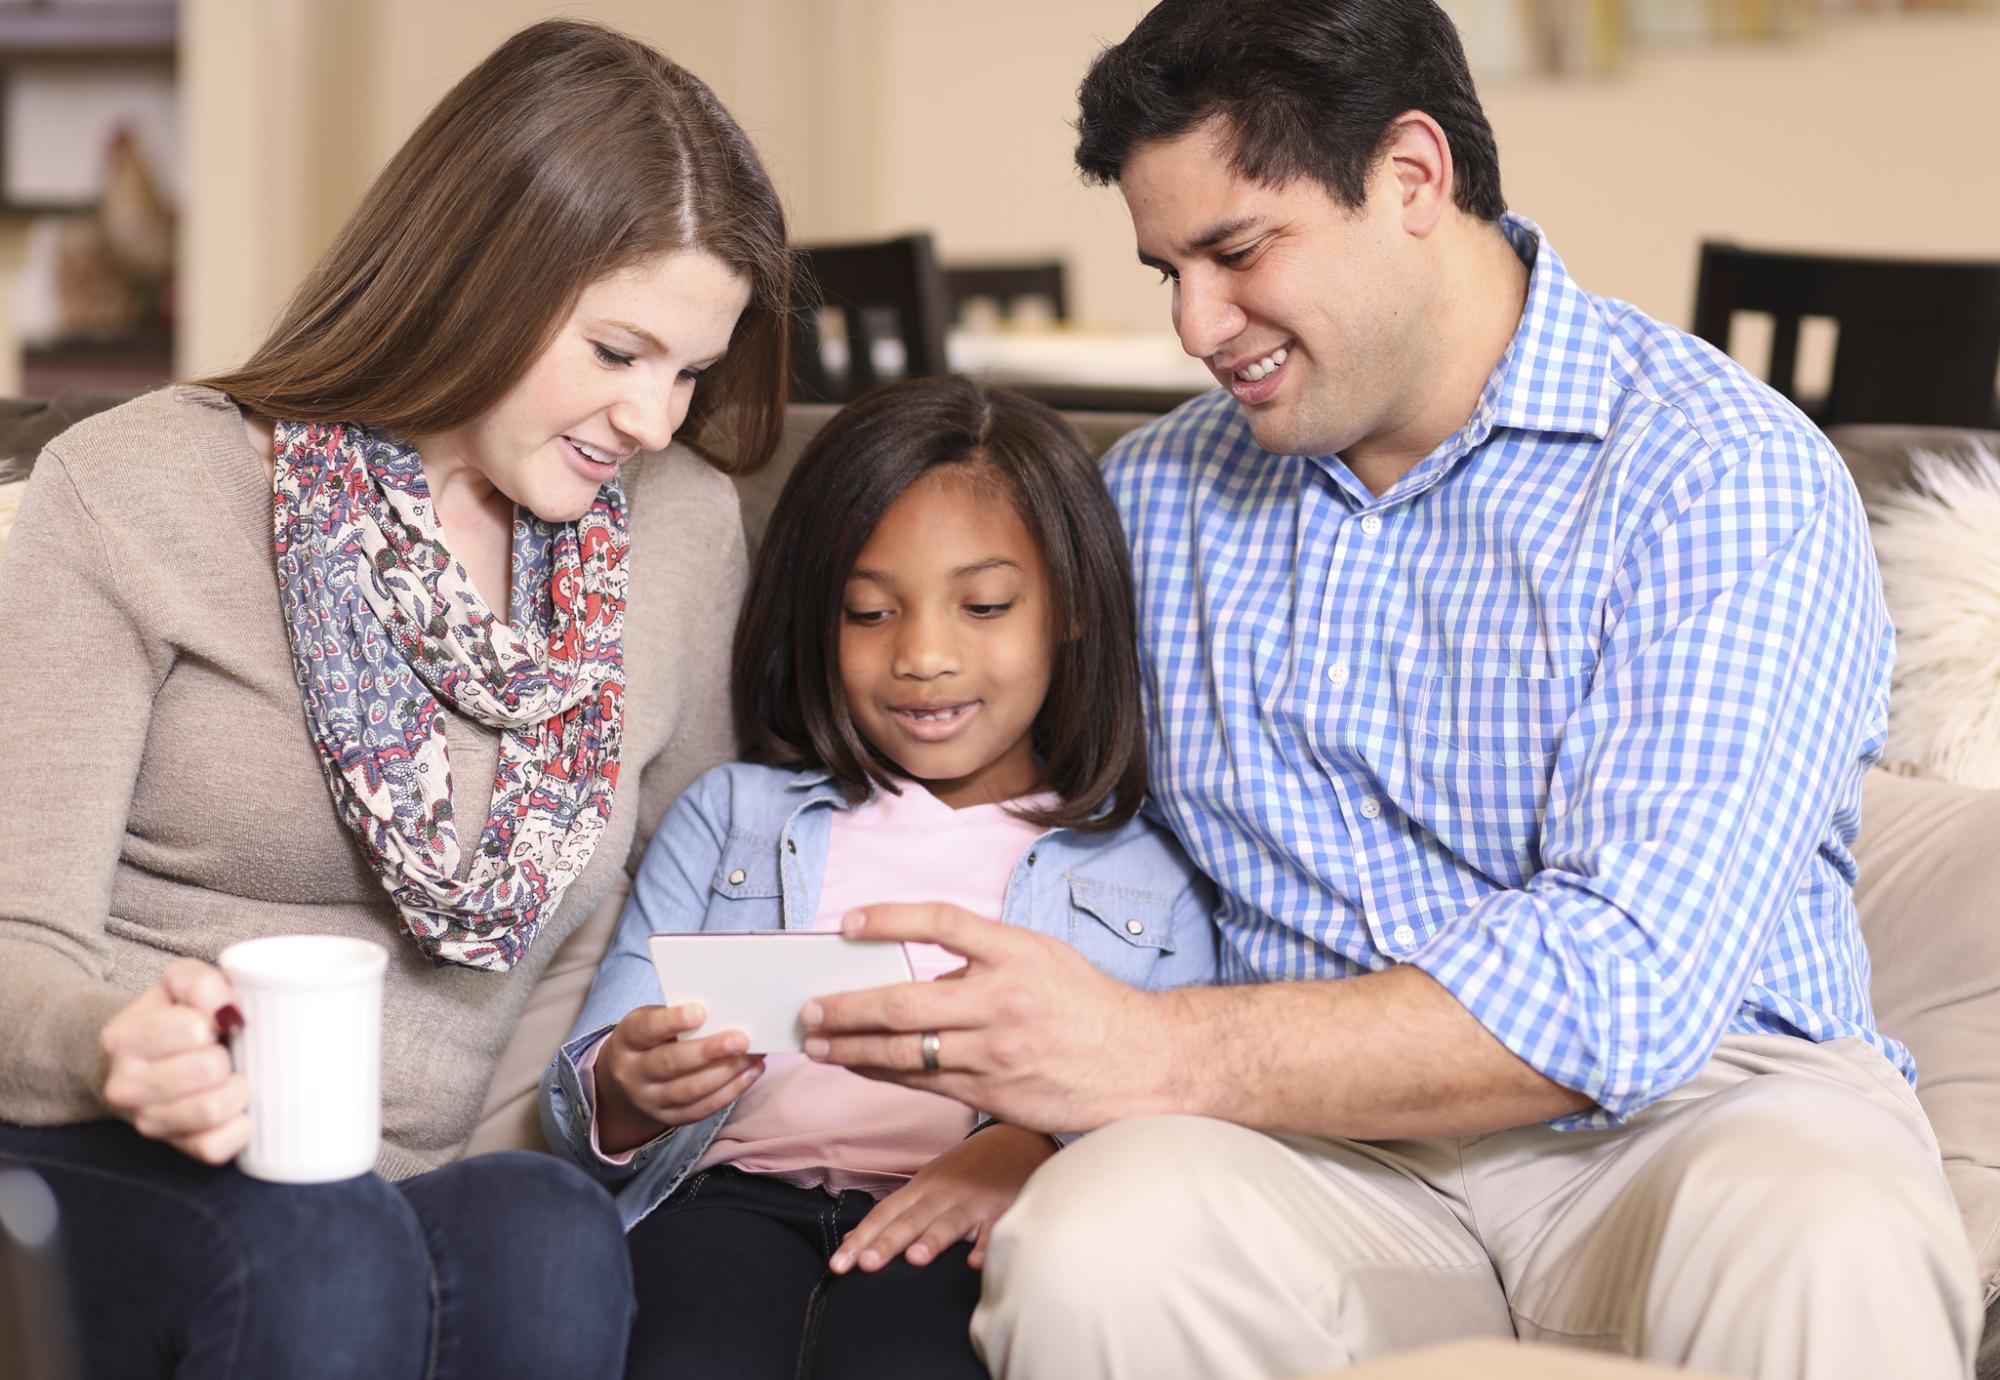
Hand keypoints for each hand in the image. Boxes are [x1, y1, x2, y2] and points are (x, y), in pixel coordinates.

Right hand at [99, 958, 248, 1164]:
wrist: (149, 1059)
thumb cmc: (175, 1016)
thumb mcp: (180, 984)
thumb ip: (199, 983)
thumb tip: (226, 1010)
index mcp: (122, 1038)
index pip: (193, 1029)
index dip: (217, 1020)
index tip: (214, 1021)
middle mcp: (125, 1085)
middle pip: (208, 1069)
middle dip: (229, 1054)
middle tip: (225, 1050)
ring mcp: (147, 1121)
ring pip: (213, 1110)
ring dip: (238, 1089)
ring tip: (232, 1076)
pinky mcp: (175, 1147)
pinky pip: (216, 1146)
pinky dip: (239, 1126)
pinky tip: (236, 1107)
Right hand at [594, 1003, 765, 1153]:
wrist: (628, 1081)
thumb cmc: (650, 1039)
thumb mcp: (650, 1021)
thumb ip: (676, 1017)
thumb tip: (724, 1010)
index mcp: (627, 1041)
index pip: (646, 1030)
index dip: (671, 1021)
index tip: (700, 1012)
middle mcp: (633, 1074)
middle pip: (671, 1064)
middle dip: (708, 1052)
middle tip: (740, 1040)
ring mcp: (651, 1101)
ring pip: (690, 1090)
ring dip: (727, 1073)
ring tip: (753, 1055)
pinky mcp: (671, 1118)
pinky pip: (703, 1108)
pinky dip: (731, 1091)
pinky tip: (751, 1072)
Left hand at [801, 904, 1181, 1134]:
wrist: (1139, 1064)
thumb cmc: (1087, 1005)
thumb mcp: (1041, 957)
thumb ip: (983, 958)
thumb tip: (917, 971)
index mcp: (1015, 952)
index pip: (940, 923)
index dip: (888, 919)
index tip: (847, 924)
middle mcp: (1002, 1000)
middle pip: (903, 1001)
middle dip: (846, 1007)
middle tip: (809, 1007)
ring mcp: (995, 1051)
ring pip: (904, 1052)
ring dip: (851, 1048)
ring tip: (818, 1043)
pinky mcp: (992, 1092)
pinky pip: (923, 1083)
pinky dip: (883, 1074)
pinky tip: (859, 1067)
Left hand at [830, 1124, 1056, 1273]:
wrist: (1015, 1141)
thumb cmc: (965, 1170)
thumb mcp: (927, 1185)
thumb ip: (894, 1213)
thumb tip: (853, 1239)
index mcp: (921, 1189)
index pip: (884, 1214)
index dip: (861, 1239)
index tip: (838, 1265)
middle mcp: (942, 1194)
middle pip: (911, 1219)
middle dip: (888, 1242)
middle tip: (866, 1264)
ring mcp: (973, 1201)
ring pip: (949, 1222)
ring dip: (932, 1239)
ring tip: (915, 1258)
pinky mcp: (1003, 1209)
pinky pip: (993, 1229)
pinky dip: (985, 1245)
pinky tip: (975, 1262)